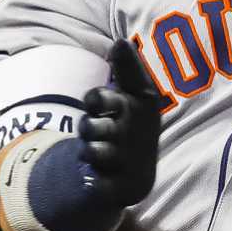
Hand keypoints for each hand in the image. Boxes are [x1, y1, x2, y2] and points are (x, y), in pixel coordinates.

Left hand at [76, 40, 162, 209]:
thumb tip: (121, 41)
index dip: (94, 100)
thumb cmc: (130, 122)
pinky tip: (102, 174)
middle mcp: (139, 134)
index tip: (99, 103)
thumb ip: (127, 68)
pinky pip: (93, 181)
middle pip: (89, 126)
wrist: (138, 172)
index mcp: (144, 106)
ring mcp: (131, 162)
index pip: (99, 97)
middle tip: (98, 129)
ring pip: (89, 152)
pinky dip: (93, 178)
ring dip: (88, 150)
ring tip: (100, 150)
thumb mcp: (134, 93)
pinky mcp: (122, 189)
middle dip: (88, 127)